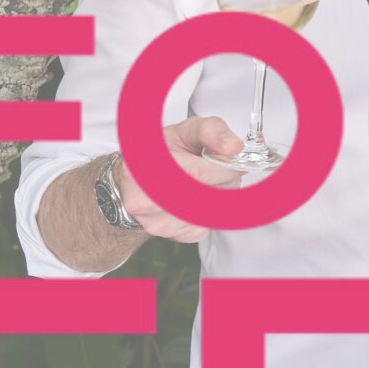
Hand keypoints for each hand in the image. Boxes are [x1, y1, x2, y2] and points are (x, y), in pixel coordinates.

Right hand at [119, 117, 245, 242]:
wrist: (136, 184)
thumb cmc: (161, 155)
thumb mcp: (183, 132)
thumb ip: (210, 132)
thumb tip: (233, 147)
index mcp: (146, 167)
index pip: (199, 173)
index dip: (224, 167)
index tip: (231, 161)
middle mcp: (145, 200)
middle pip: (208, 195)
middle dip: (223, 181)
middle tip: (218, 170)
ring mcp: (158, 223)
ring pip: (211, 212)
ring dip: (218, 196)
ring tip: (204, 182)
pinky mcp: (174, 236)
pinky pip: (208, 224)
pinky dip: (210, 211)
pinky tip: (197, 199)